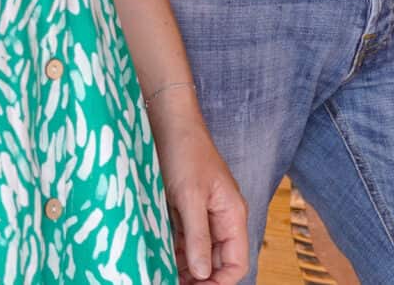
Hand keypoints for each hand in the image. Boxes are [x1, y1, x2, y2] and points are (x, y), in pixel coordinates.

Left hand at [148, 94, 249, 284]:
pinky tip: (157, 260)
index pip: (237, 263)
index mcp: (232, 215)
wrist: (170, 124)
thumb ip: (197, 237)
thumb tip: (203, 274)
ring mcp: (203, 215)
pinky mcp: (185, 211)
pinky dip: (172, 253)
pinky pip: (182, 241)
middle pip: (217, 263)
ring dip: (183, 268)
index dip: (219, 282)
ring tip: (160, 275)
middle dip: (198, 278)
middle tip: (170, 283)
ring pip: (198, 254)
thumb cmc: (185, 153)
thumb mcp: (190, 197)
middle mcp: (221, 219)